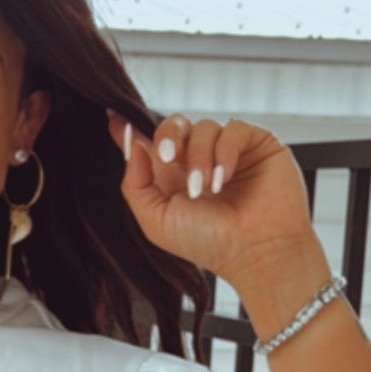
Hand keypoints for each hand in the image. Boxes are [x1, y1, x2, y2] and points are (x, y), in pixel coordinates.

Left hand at [105, 110, 318, 288]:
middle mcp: (199, 161)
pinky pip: (234, 129)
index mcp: (172, 178)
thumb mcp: (156, 220)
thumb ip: (135, 183)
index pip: (149, 144)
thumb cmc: (210, 244)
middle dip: (167, 136)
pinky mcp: (257, 145)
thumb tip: (132, 144)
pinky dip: (225, 150)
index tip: (113, 118)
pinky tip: (225, 177)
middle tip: (169, 157)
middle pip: (174, 125)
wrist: (256, 253)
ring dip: (200, 156)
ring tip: (207, 188)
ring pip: (203, 127)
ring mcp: (228, 152)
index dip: (129, 129)